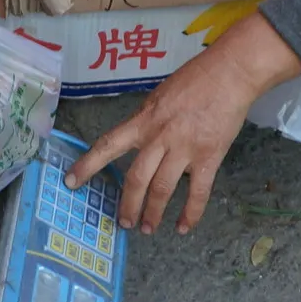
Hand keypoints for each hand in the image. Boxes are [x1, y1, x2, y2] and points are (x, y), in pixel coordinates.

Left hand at [67, 14, 300, 233]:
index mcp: (143, 120)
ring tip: (148, 228)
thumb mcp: (159, 96)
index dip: (88, 165)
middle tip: (123, 222)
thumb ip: (147, 121)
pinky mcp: (209, 156)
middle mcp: (159, 137)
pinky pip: (198, 192)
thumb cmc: (195, 80)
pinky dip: (190, 214)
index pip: (108, 145)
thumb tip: (138, 141)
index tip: (70, 182)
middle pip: (136, 178)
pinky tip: (183, 227)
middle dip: (127, 204)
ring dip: (153, 213)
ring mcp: (185, 148)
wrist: (230, 73)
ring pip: (162, 189)